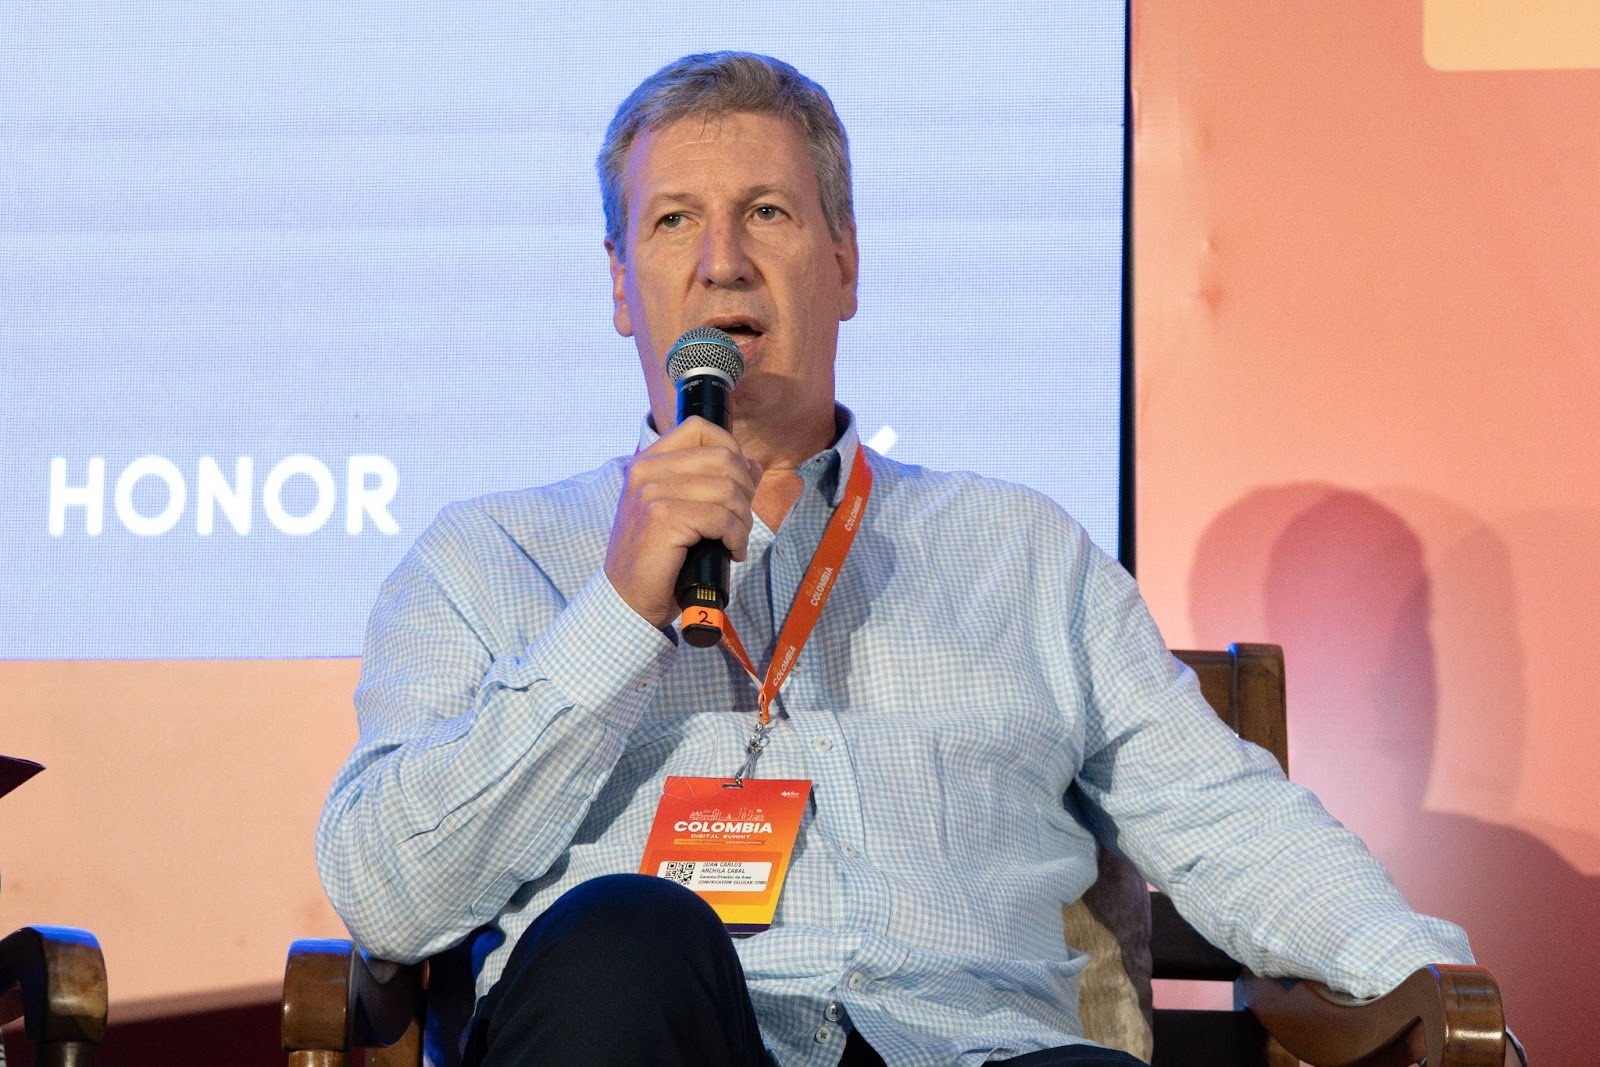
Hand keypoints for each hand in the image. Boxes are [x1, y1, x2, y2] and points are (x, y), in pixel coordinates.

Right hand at [604, 417, 760, 628]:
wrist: (627, 598)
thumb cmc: (657, 557)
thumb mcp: (678, 510)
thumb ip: (708, 482)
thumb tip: (752, 465)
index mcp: (647, 462)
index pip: (699, 428)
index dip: (731, 450)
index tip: (739, 482)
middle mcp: (646, 470)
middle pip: (722, 458)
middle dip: (745, 490)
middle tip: (740, 520)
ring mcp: (653, 493)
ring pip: (728, 489)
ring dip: (743, 519)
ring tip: (734, 539)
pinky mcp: (664, 518)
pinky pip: (722, 518)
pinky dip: (737, 537)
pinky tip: (731, 551)